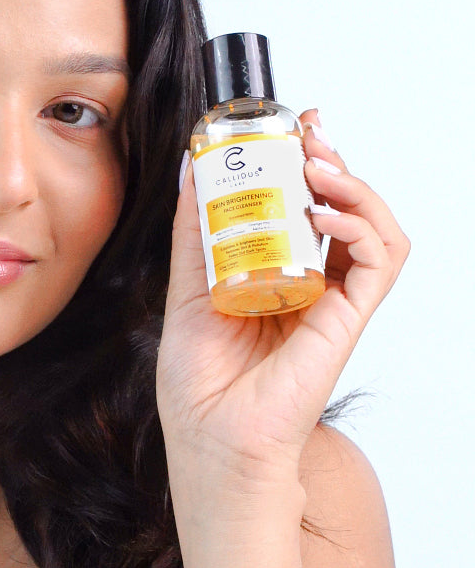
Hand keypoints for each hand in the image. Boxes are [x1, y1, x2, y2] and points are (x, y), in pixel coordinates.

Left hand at [155, 109, 408, 521]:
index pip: (305, 207)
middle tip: (309, 130)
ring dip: (354, 186)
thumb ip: (195, 233)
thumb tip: (191, 169)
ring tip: (318, 164)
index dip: (306, 163)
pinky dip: (362, 228)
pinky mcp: (348, 321)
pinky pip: (379, 263)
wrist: (211, 441)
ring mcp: (334, 302)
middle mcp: (312, 284)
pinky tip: (324, 215)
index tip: (289, 126)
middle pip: (343, 209)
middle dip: (333, 161)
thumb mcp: (188, 288)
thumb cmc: (199, 382)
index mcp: (277, 275)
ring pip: (374, 228)